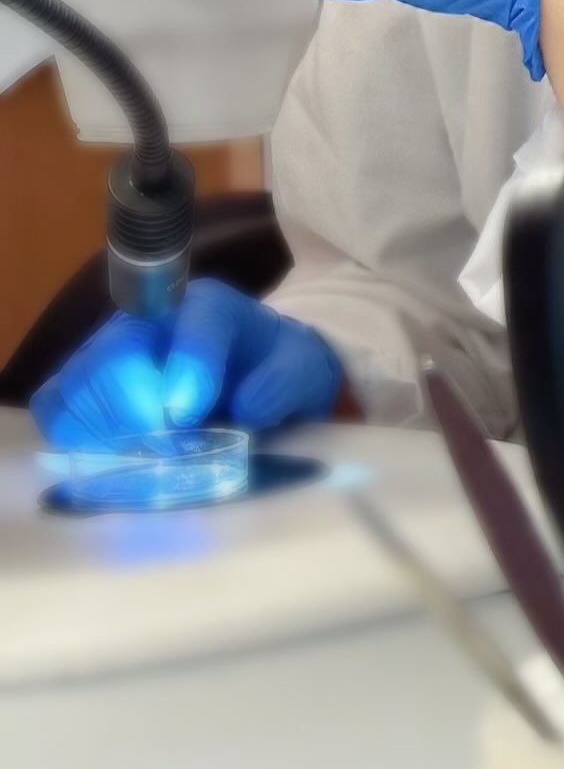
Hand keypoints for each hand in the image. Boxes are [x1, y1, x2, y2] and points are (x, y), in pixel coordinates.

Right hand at [38, 281, 344, 447]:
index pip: (192, 328)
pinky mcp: (81, 383)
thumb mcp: (303, 371)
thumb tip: (244, 410)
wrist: (255, 371)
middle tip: (172, 454)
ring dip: (111, 435)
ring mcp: (105, 350)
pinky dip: (79, 441)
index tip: (189, 417)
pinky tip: (116, 459)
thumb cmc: (277, 368)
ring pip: (78, 388)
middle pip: (116, 359)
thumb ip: (281, 384)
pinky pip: (56, 410)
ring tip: (150, 460)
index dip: (189, 371)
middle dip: (141, 415)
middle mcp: (146, 321)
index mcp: (209, 307)